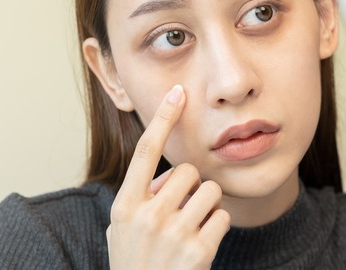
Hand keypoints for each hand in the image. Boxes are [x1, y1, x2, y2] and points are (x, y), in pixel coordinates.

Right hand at [106, 85, 230, 269]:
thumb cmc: (135, 263)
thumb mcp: (122, 229)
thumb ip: (140, 197)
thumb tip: (169, 174)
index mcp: (125, 205)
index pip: (146, 151)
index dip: (164, 119)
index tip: (178, 93)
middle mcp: (147, 216)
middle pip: (187, 172)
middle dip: (190, 188)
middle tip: (181, 213)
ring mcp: (173, 234)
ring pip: (209, 191)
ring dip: (206, 206)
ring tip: (191, 229)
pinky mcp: (198, 251)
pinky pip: (222, 216)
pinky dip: (217, 227)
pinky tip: (201, 245)